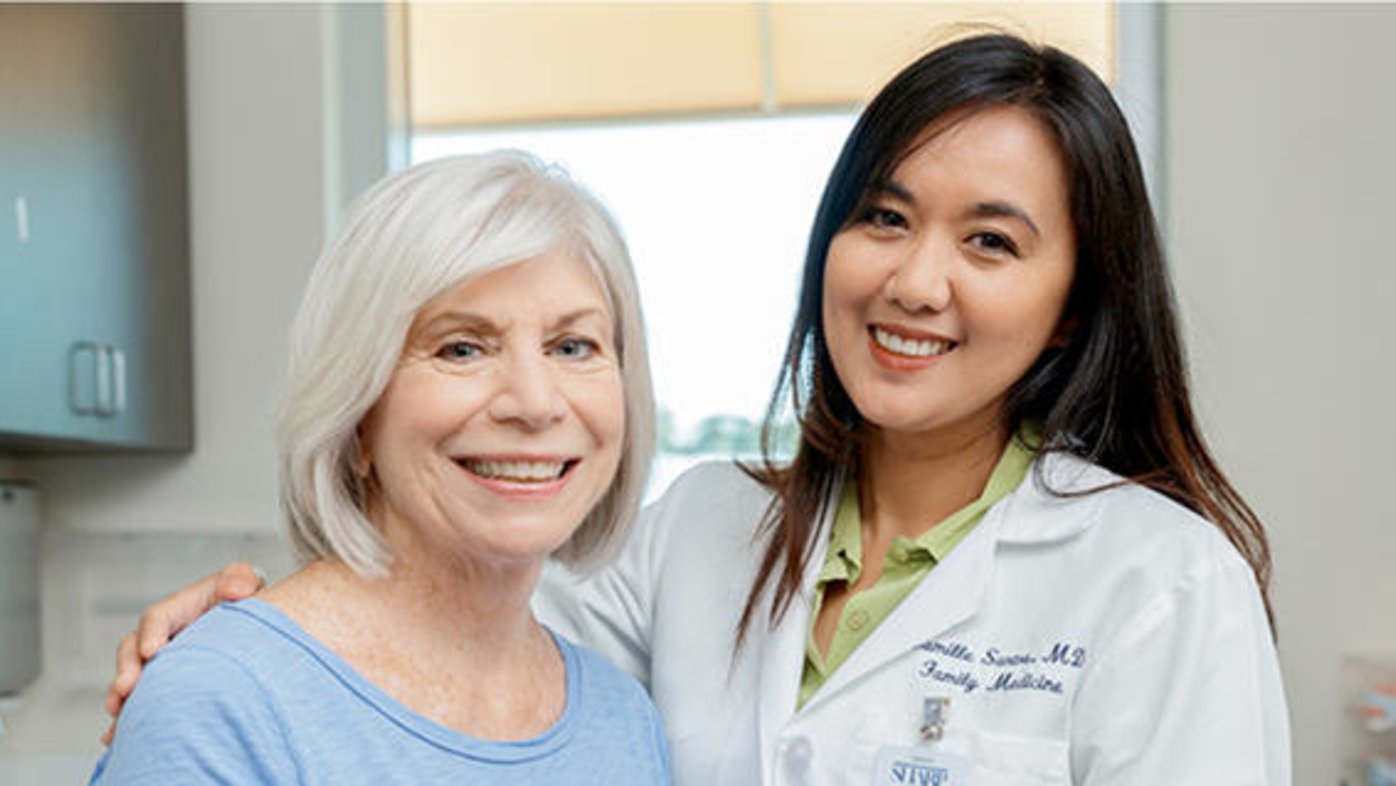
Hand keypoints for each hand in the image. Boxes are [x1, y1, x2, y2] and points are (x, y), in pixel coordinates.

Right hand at [101, 562, 264, 744]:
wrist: (255, 622)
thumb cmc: (248, 601)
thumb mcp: (246, 581)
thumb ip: (240, 578)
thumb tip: (233, 589)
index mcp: (180, 608)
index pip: (157, 617)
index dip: (151, 632)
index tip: (151, 651)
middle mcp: (163, 635)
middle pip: (133, 649)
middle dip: (127, 668)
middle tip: (126, 687)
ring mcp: (159, 660)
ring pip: (129, 677)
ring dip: (121, 695)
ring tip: (119, 712)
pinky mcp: (162, 682)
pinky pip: (139, 701)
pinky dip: (126, 718)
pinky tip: (115, 738)